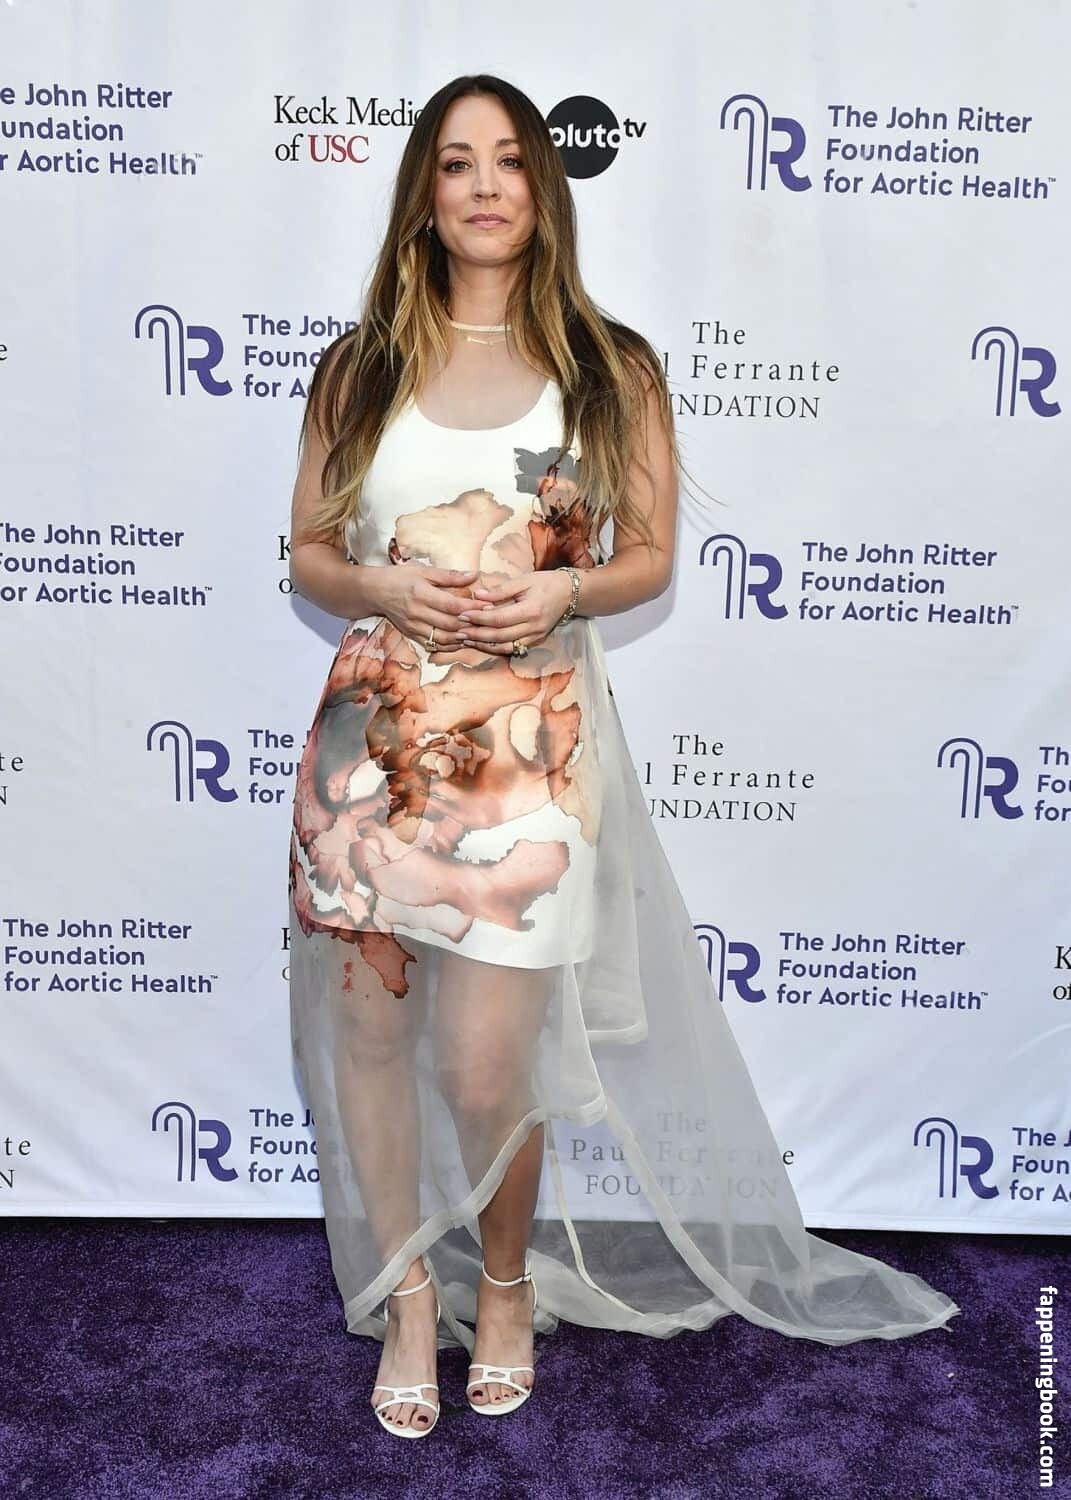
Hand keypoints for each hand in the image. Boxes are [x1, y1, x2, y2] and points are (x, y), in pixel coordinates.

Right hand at [374, 564, 481, 651]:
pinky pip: (433, 645)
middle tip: (488, 623)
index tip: (487, 607)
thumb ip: (450, 575)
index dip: (471, 608)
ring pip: (442, 638)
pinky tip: (461, 642)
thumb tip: (474, 575)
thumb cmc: (400, 577)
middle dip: (471, 625)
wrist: (375, 591)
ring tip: (478, 634)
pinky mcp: (411, 634)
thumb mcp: (424, 571)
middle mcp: (417, 612)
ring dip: (461, 639)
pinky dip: (449, 646)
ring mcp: (413, 626)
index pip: (451, 605)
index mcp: (421, 593)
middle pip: (449, 624)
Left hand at [455, 569, 574, 654]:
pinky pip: (512, 649)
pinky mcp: (534, 641)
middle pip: (499, 636)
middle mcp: (534, 627)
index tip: (462, 614)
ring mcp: (535, 637)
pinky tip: (481, 643)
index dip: (479, 618)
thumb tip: (477, 595)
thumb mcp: (524, 580)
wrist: (570, 593)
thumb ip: (500, 590)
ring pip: (504, 647)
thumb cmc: (546, 582)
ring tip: (465, 640)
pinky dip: (495, 648)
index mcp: (531, 610)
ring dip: (483, 645)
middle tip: (458, 631)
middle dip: (476, 634)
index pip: (499, 618)